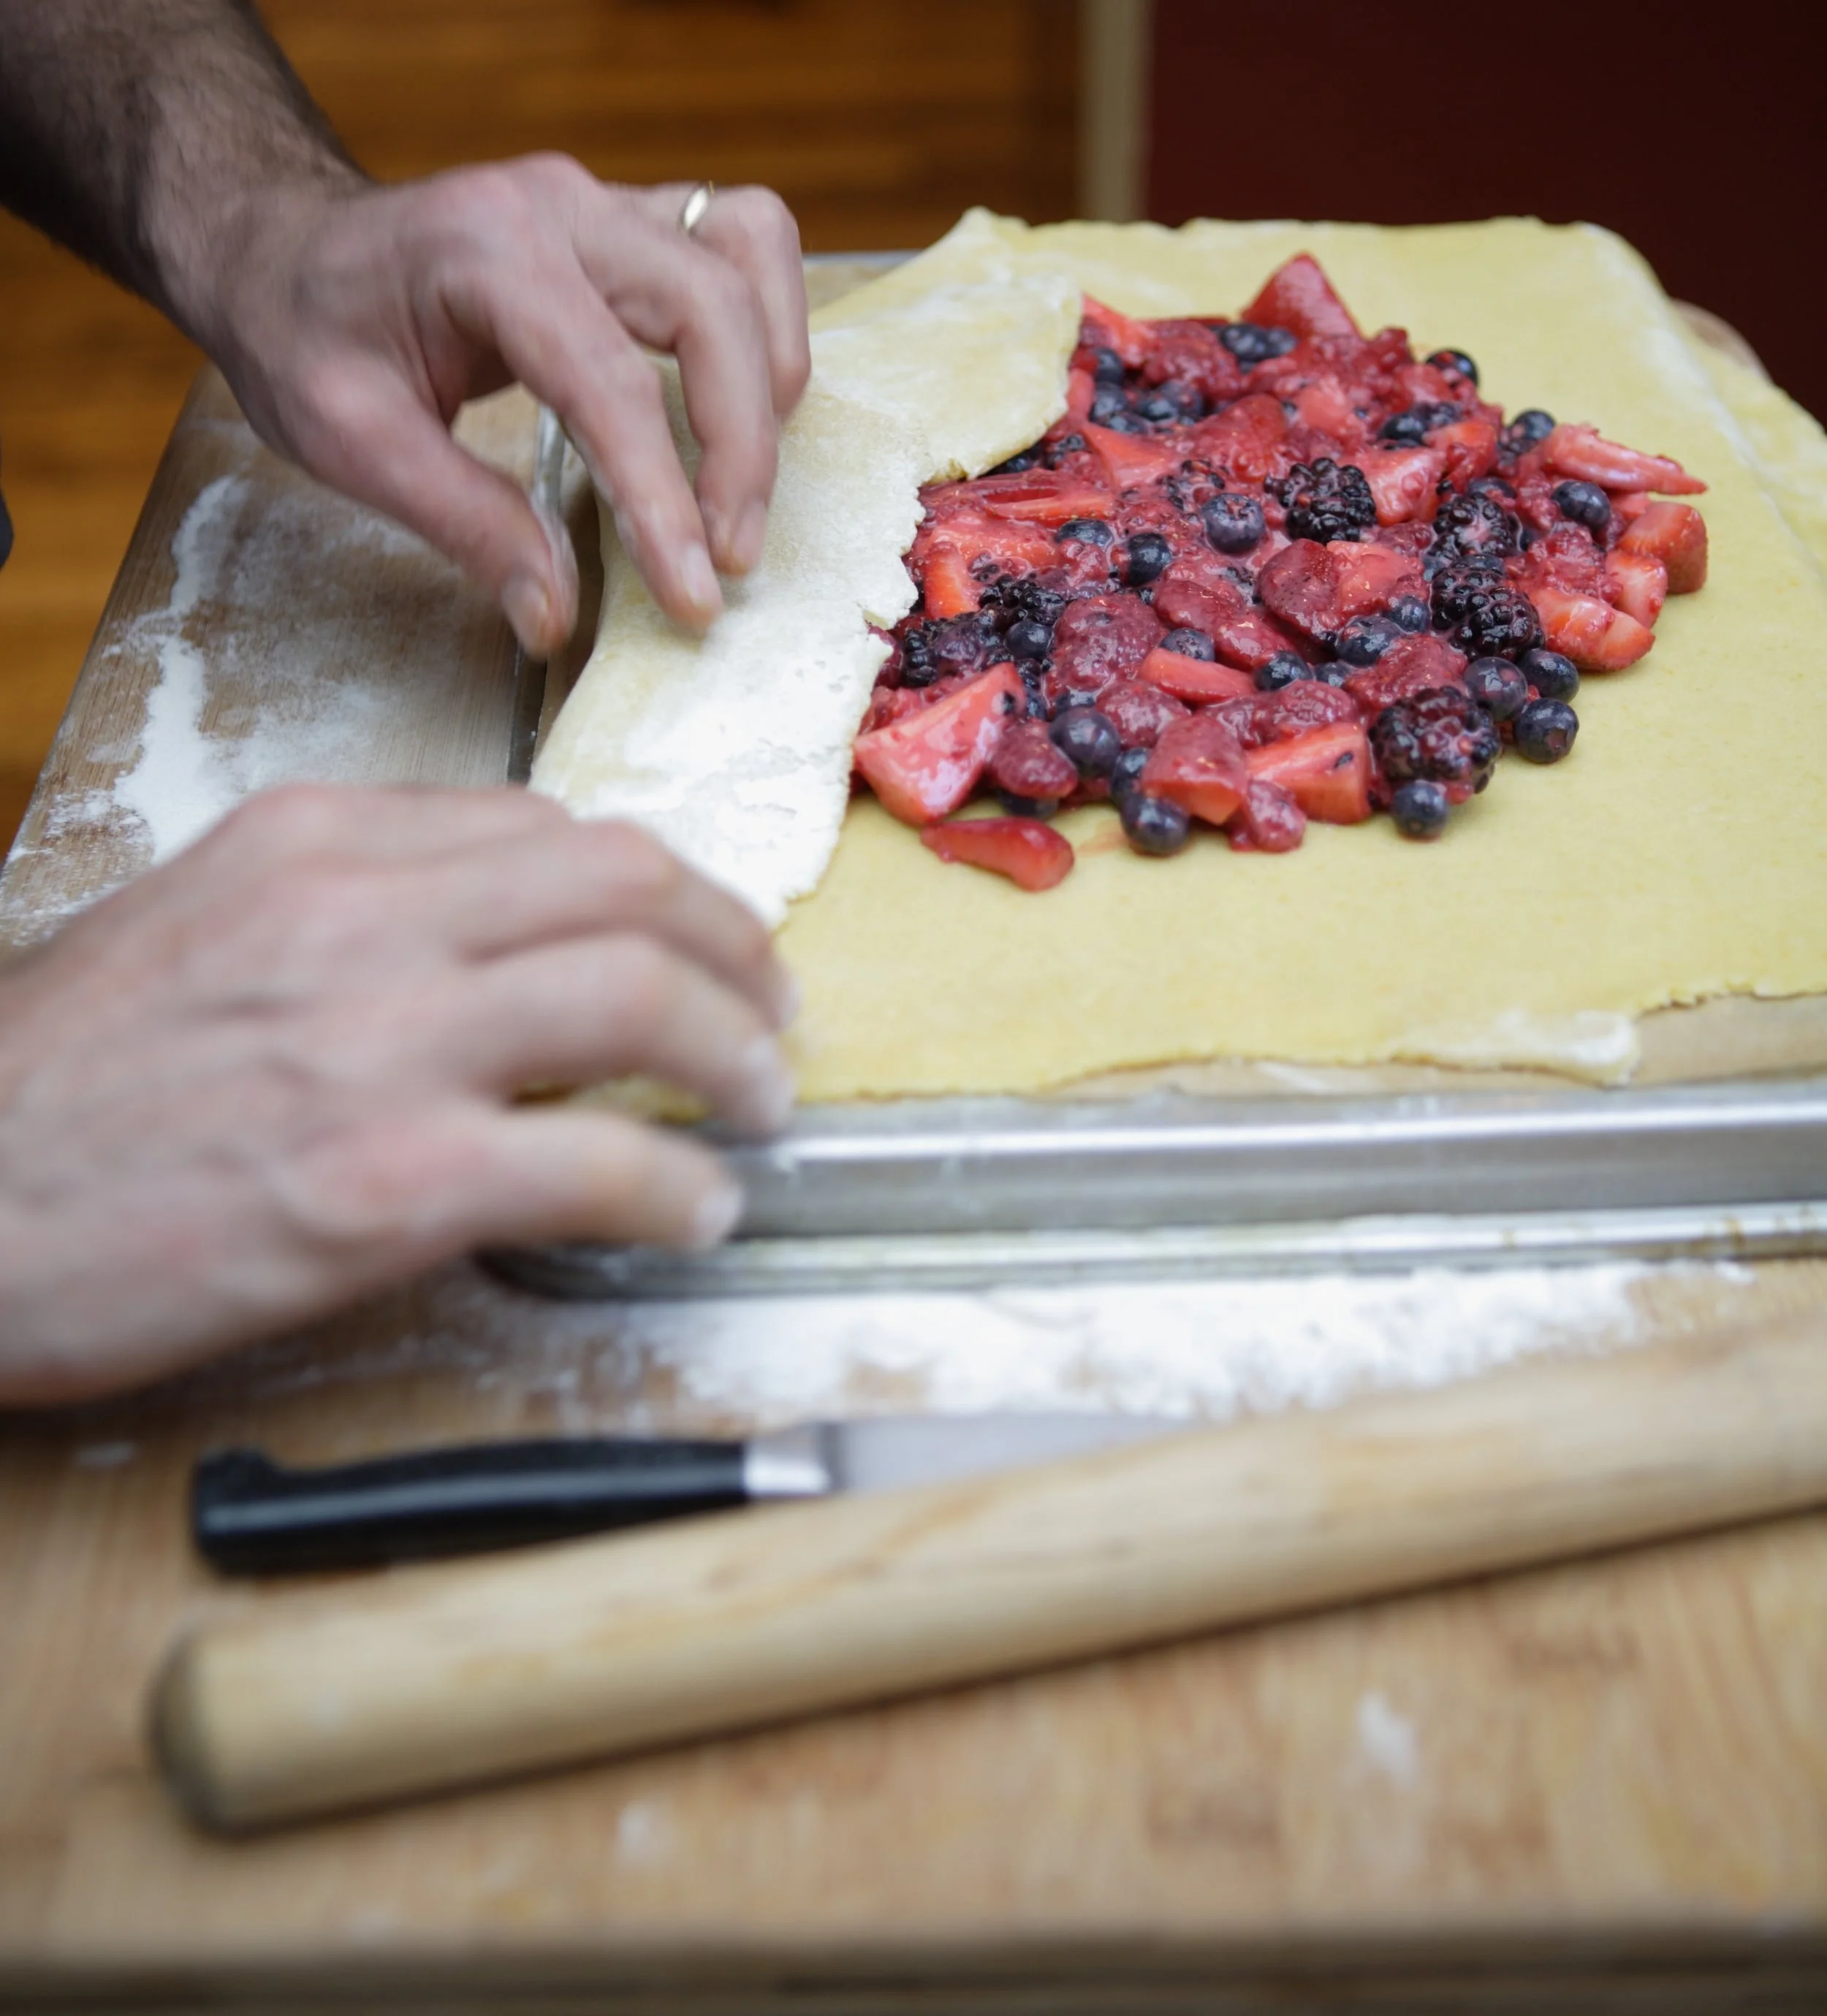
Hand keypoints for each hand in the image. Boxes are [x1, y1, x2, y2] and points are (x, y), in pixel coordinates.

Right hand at [0, 785, 796, 1403]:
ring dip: (737, 1051)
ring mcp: (382, 1044)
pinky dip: (679, 1181)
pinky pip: (601, 1160)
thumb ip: (353, 909)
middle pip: (626, 886)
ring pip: (640, 995)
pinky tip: (698, 1205)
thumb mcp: (201, 926)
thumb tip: (501, 939)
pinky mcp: (389, 1181)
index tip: (699, 937)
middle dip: (734, 945)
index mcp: (318, 842)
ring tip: (763, 1100)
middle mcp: (362, 915)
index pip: (550, 833)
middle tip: (771, 1007)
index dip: (660, 887)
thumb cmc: (60, 1084)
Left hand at [195, 161, 810, 648]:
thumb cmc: (304, 334)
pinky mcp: (631, 219)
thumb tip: (556, 614)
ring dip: (768, 378)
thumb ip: (465, 524)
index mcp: (483, 251)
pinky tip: (743, 410)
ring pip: (746, 257)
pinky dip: (767, 326)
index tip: (693, 594)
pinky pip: (741, 244)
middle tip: (729, 560)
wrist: (281, 247)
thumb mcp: (351, 441)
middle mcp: (560, 206)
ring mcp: (604, 202)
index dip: (663, 499)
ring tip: (744, 488)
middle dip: (740, 449)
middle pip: (708, 309)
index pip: (610, 381)